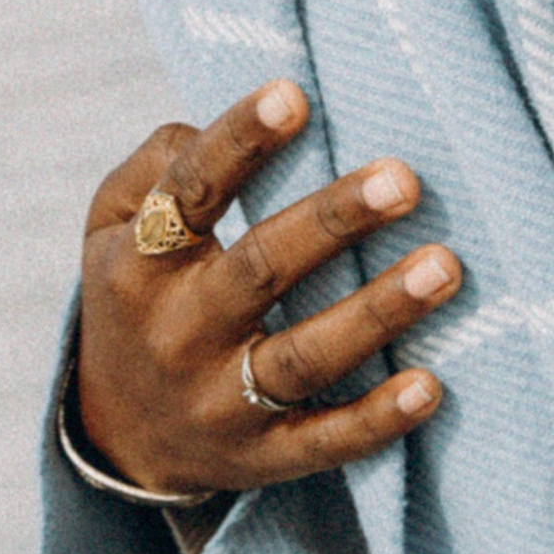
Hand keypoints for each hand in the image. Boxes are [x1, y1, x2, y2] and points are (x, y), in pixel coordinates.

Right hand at [76, 81, 459, 497]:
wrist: (118, 437)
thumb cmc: (136, 297)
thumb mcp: (109, 228)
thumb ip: (154, 167)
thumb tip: (213, 122)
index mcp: (139, 265)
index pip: (189, 193)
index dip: (238, 143)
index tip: (295, 96)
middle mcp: (178, 333)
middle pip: (260, 269)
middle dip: (334, 221)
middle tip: (405, 179)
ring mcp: (221, 401)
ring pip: (304, 356)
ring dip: (377, 312)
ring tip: (444, 266)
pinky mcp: (262, 457)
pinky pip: (324, 442)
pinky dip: (378, 419)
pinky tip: (431, 386)